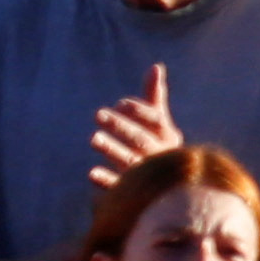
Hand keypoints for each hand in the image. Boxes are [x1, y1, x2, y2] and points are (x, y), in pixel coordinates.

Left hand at [90, 67, 182, 181]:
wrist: (162, 192)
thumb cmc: (157, 150)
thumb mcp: (158, 124)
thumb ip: (154, 97)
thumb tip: (156, 66)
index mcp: (168, 138)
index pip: (156, 121)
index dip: (138, 110)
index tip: (118, 104)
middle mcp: (161, 157)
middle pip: (141, 139)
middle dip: (121, 126)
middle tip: (98, 114)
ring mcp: (148, 176)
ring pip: (129, 161)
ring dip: (112, 149)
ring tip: (92, 138)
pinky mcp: (133, 194)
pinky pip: (120, 187)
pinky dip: (107, 180)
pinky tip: (91, 173)